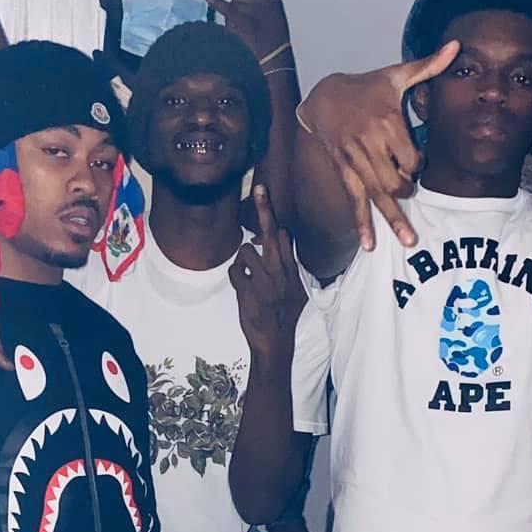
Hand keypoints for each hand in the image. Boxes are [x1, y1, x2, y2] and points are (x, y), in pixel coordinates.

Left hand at [202, 0, 290, 65]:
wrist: (277, 60)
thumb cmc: (276, 43)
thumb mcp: (278, 19)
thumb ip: (272, 2)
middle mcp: (263, 1)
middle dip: (237, 12)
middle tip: (249, 30)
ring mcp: (254, 10)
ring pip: (231, 6)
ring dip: (232, 21)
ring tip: (245, 35)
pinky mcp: (245, 20)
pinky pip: (226, 7)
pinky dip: (214, 0)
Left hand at [229, 184, 303, 359]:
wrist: (275, 343)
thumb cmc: (285, 317)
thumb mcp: (297, 292)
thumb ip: (293, 267)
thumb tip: (290, 245)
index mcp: (293, 270)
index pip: (286, 236)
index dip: (275, 220)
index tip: (267, 199)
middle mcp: (280, 272)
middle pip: (271, 233)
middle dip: (264, 209)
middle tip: (260, 188)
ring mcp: (263, 281)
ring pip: (245, 250)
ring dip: (241, 259)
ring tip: (247, 274)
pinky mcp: (247, 291)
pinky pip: (234, 271)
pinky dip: (234, 276)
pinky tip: (240, 286)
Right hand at [299, 43, 459, 250]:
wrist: (324, 98)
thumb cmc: (367, 87)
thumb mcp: (396, 74)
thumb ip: (428, 65)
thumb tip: (457, 46)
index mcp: (385, 122)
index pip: (409, 157)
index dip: (417, 165)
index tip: (418, 162)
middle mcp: (369, 144)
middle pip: (395, 180)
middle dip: (406, 190)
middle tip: (411, 191)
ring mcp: (355, 161)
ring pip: (377, 195)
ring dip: (392, 219)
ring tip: (409, 241)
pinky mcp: (344, 172)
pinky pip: (354, 201)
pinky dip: (361, 224)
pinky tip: (369, 245)